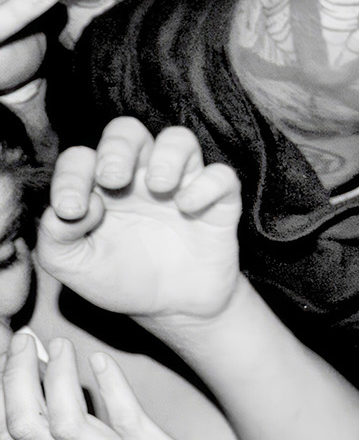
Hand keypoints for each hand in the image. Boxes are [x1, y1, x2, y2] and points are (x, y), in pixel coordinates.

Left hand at [35, 118, 247, 327]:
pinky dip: (207, 185)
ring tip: (159, 188)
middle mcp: (139, 177)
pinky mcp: (218, 202)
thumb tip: (70, 207)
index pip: (81, 158)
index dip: (71, 175)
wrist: (172, 308)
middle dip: (117, 148)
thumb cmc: (120, 279)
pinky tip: (189, 208)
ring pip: (179, 139)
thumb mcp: (72, 264)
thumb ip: (55, 236)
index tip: (71, 209)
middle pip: (128, 131)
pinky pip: (222, 176)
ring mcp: (181, 186)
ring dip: (166, 156)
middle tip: (113, 180)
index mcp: (99, 188)